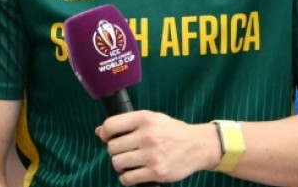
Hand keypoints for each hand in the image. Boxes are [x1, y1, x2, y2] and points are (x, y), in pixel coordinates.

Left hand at [95, 111, 220, 184]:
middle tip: (127, 151)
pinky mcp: (155, 172)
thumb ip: (128, 123)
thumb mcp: (153, 119)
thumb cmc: (173, 132)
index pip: (111, 125)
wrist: (198, 146)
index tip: (108, 137)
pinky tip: (136, 172)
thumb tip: (99, 131)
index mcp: (145, 119)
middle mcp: (147, 136)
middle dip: (116, 151)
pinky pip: (127, 179)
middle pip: (112, 147)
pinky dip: (127, 178)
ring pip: (117, 163)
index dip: (105, 133)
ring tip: (132, 162)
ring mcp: (151, 155)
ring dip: (121, 165)